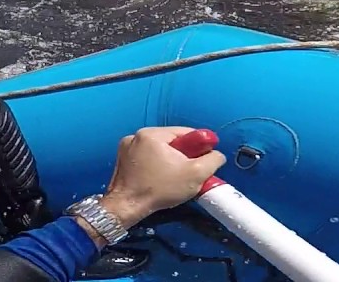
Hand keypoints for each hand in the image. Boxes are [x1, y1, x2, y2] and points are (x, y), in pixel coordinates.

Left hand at [98, 127, 226, 229]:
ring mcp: (126, 147)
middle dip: (183, 155)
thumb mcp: (196, 174)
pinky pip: (146, 157)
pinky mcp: (122, 160)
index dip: (199, 146)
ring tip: (174, 178)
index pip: (184, 132)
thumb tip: (217, 154)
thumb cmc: (160, 189)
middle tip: (190, 172)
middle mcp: (136, 135)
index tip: (204, 160)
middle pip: (170, 141)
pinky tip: (159, 179)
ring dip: (169, 160)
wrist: (126, 207)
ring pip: (158, 149)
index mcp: (152, 133)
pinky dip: (155, 165)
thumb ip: (212, 160)